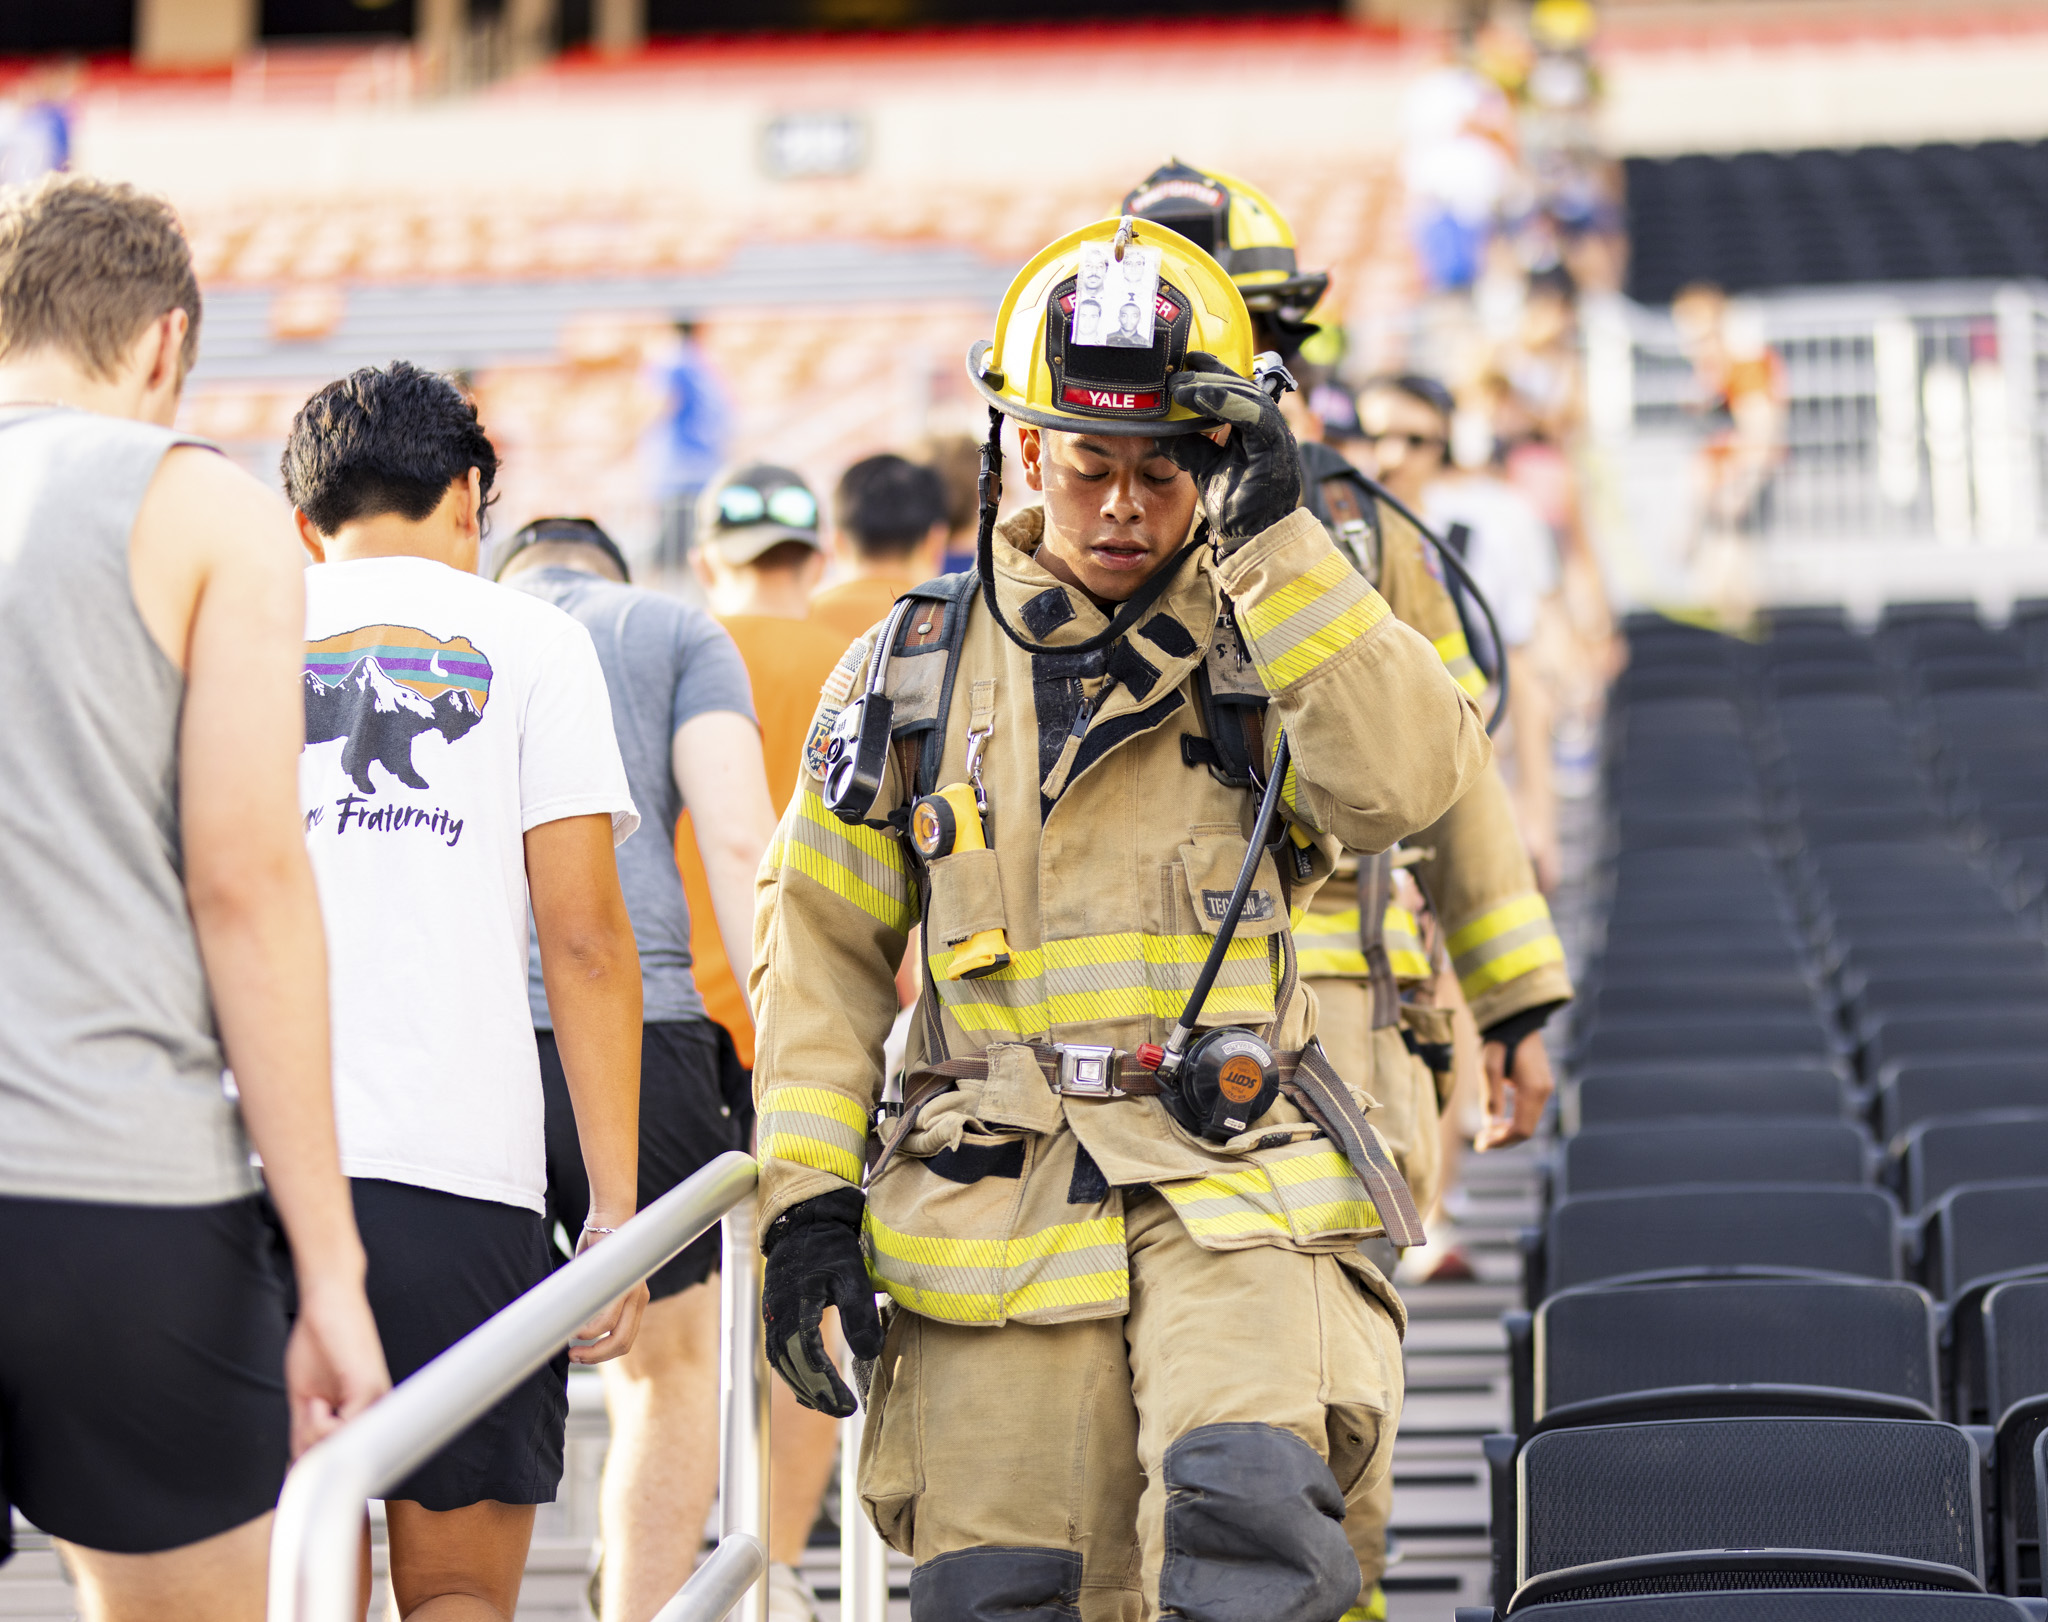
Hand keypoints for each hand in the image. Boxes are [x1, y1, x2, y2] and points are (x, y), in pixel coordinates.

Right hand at [285, 1271, 390, 1457]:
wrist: (325, 1301)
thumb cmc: (317, 1343)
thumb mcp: (305, 1398)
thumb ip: (306, 1433)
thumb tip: (296, 1471)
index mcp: (366, 1413)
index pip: (349, 1460)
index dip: (322, 1470)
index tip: (298, 1470)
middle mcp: (379, 1410)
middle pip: (342, 1461)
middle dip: (312, 1454)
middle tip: (305, 1420)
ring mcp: (377, 1400)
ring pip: (342, 1450)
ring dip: (314, 1437)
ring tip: (312, 1405)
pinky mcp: (369, 1387)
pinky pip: (346, 1431)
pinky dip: (320, 1425)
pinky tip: (316, 1402)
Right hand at [569, 1223, 650, 1364]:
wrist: (608, 1218)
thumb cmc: (599, 1248)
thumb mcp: (599, 1280)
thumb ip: (594, 1301)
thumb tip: (571, 1322)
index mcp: (636, 1299)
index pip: (626, 1338)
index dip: (604, 1354)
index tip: (582, 1356)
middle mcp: (639, 1297)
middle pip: (624, 1343)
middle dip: (597, 1357)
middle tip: (574, 1358)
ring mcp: (634, 1291)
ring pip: (616, 1334)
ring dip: (592, 1349)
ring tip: (572, 1347)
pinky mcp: (623, 1283)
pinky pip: (607, 1318)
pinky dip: (589, 1331)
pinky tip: (574, 1331)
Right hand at [761, 1189, 884, 1417]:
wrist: (803, 1224)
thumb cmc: (830, 1248)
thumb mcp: (851, 1274)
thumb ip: (859, 1313)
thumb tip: (869, 1354)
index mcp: (795, 1306)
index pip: (808, 1357)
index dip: (826, 1384)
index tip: (847, 1405)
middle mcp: (777, 1316)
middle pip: (792, 1367)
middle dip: (817, 1393)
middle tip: (842, 1411)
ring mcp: (773, 1318)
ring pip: (783, 1365)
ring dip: (804, 1388)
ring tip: (829, 1406)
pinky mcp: (776, 1317)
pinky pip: (780, 1355)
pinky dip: (794, 1376)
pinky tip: (810, 1390)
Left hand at [1164, 352, 1302, 552]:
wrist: (1251, 538)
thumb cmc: (1235, 505)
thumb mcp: (1205, 468)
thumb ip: (1189, 446)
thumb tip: (1159, 428)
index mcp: (1254, 430)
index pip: (1236, 390)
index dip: (1213, 372)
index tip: (1186, 361)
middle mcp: (1268, 429)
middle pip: (1242, 387)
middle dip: (1209, 375)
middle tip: (1177, 372)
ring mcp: (1276, 437)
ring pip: (1248, 396)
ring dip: (1213, 387)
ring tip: (1182, 386)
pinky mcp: (1277, 449)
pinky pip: (1255, 416)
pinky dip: (1227, 403)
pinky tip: (1200, 399)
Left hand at [1477, 1030, 1553, 1149]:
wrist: (1515, 1019)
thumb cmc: (1498, 1041)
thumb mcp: (1487, 1066)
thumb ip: (1490, 1096)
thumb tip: (1491, 1126)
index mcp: (1532, 1090)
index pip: (1521, 1130)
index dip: (1501, 1142)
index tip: (1479, 1145)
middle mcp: (1544, 1092)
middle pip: (1527, 1130)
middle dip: (1503, 1140)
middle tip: (1479, 1142)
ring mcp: (1545, 1089)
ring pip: (1529, 1123)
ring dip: (1508, 1132)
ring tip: (1485, 1133)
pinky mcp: (1541, 1085)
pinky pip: (1530, 1112)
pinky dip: (1514, 1122)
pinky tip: (1497, 1121)